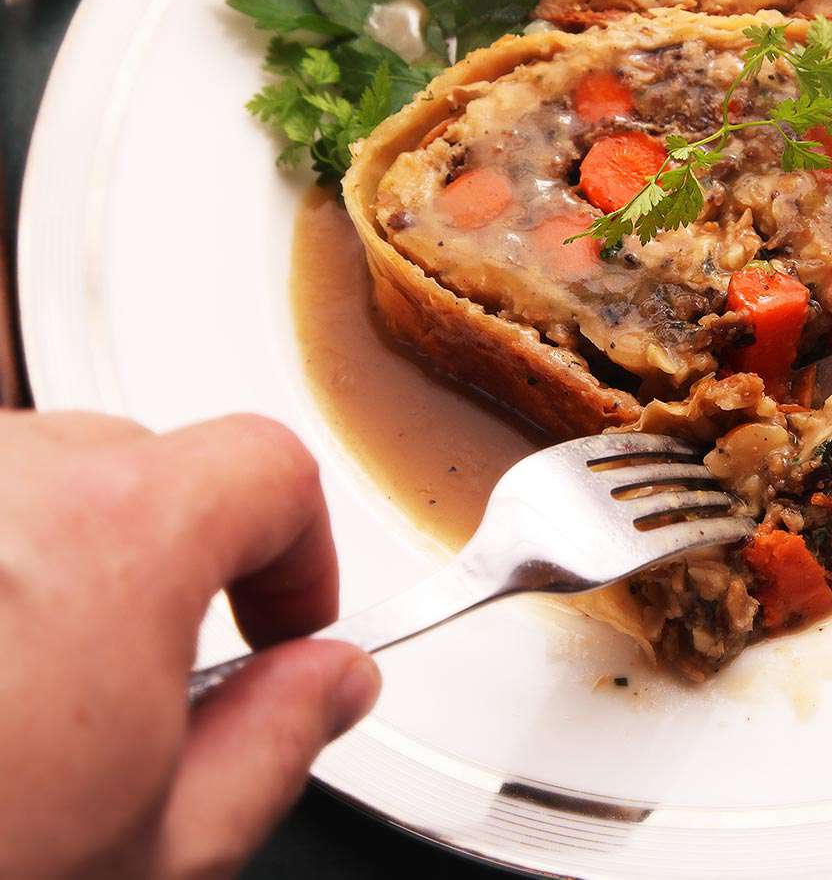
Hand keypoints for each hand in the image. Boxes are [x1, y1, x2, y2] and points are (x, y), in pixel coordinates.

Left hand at [0, 411, 379, 876]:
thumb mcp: (155, 852)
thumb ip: (273, 742)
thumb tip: (329, 683)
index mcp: (111, 536)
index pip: (268, 466)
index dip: (302, 553)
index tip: (285, 626)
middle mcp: (0, 480)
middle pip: (142, 461)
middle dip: (171, 556)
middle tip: (156, 677)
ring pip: (31, 483)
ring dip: (58, 560)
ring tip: (27, 694)